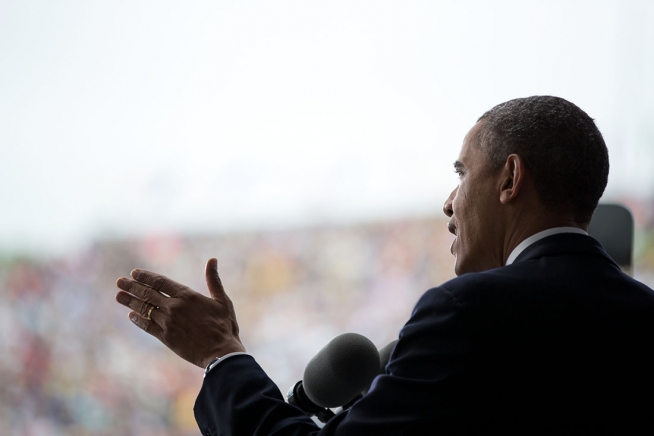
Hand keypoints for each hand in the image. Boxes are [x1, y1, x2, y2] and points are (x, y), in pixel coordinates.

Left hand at [115, 258, 244, 367]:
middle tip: (119, 282)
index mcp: (187, 295)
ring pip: (145, 309)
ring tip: (119, 296)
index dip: (146, 277)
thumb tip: (212, 260)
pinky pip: (147, 326)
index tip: (134, 273)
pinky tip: (131, 315)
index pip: (160, 282)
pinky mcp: (166, 337)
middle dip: (132, 286)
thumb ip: (213, 280)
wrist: (220, 353)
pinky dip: (138, 320)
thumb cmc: (224, 326)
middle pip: (148, 293)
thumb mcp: (222, 300)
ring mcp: (168, 322)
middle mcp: (174, 307)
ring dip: (130, 302)